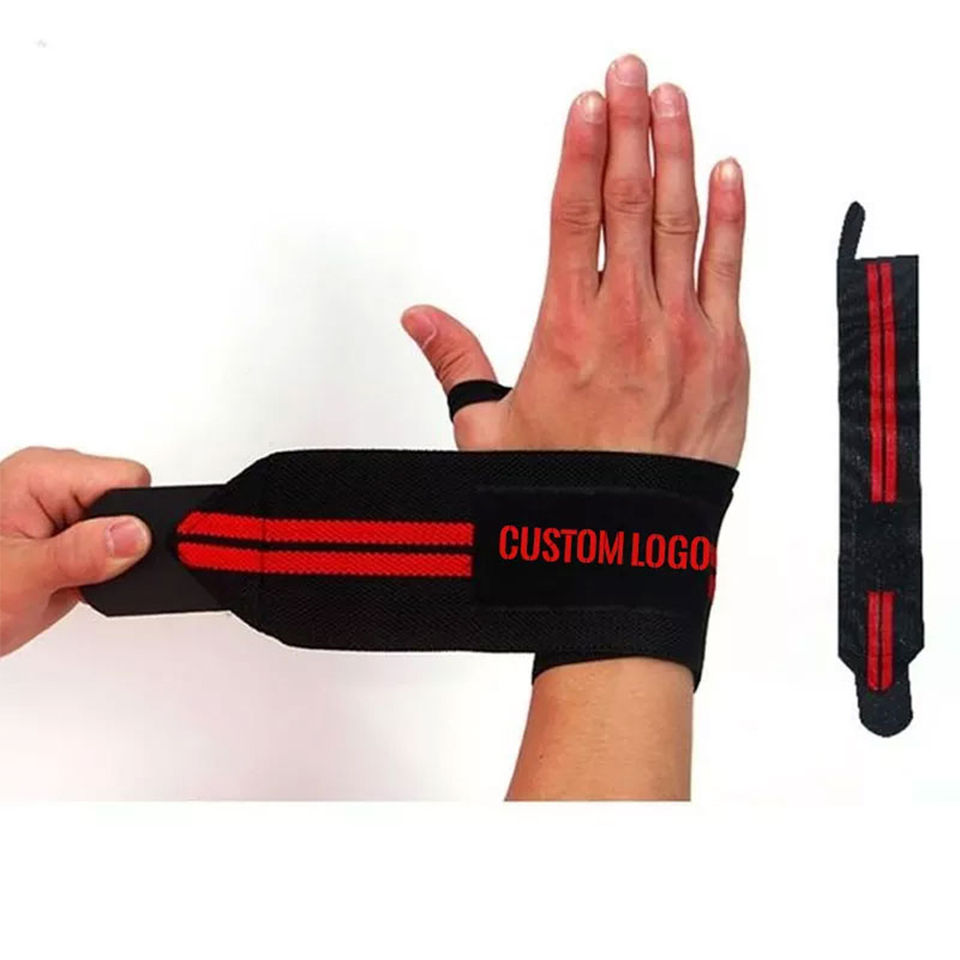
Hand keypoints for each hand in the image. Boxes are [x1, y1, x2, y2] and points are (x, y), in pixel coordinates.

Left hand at [0, 447, 151, 656]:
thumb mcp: (20, 577)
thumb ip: (80, 553)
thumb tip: (134, 533)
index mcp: (41, 473)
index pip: (126, 478)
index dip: (132, 519)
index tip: (115, 554)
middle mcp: (52, 483)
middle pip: (131, 498)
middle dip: (121, 540)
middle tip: (82, 571)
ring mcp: (60, 510)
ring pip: (125, 522)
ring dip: (111, 557)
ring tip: (70, 577)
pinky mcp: (66, 536)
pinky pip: (111, 542)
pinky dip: (103, 567)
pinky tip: (73, 581)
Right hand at [402, 54, 746, 467]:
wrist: (627, 545)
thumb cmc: (562, 493)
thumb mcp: (488, 430)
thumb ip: (456, 363)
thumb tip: (419, 319)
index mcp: (566, 329)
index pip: (572, 215)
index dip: (581, 150)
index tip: (587, 103)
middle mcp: (627, 319)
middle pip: (628, 198)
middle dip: (629, 124)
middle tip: (630, 71)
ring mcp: (683, 333)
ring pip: (680, 220)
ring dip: (676, 151)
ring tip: (671, 98)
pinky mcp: (725, 355)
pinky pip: (729, 269)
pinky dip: (729, 216)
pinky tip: (723, 171)